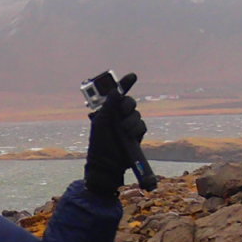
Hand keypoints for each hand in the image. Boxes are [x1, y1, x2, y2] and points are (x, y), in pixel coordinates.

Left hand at [83, 80, 146, 195]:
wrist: (107, 165)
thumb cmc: (99, 144)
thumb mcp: (101, 123)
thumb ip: (109, 106)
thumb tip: (116, 90)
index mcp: (107, 111)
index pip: (117, 94)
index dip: (125, 84)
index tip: (132, 76)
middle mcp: (118, 116)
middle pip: (130, 102)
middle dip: (127, 105)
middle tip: (122, 112)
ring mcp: (128, 125)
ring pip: (136, 114)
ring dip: (130, 122)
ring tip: (123, 131)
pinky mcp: (136, 135)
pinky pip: (142, 126)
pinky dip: (136, 129)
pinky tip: (130, 136)